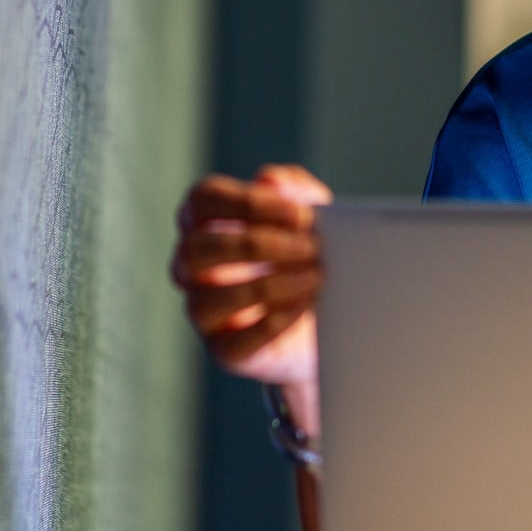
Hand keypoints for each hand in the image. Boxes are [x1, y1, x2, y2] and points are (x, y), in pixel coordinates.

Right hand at [169, 164, 329, 386]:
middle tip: (310, 246)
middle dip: (256, 245)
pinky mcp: (226, 352)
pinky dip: (273, 325)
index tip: (299, 212)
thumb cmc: (310, 255)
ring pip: (208, 299)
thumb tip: (270, 178)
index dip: (249, 203)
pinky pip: (235, 344)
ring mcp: (205, 312)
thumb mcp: (311, 216)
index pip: (204, 200)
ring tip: (316, 276)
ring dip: (268, 285)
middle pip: (197, 248)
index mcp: (207, 222)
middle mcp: (194, 266)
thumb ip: (294, 188)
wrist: (337, 320)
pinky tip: (305, 308)